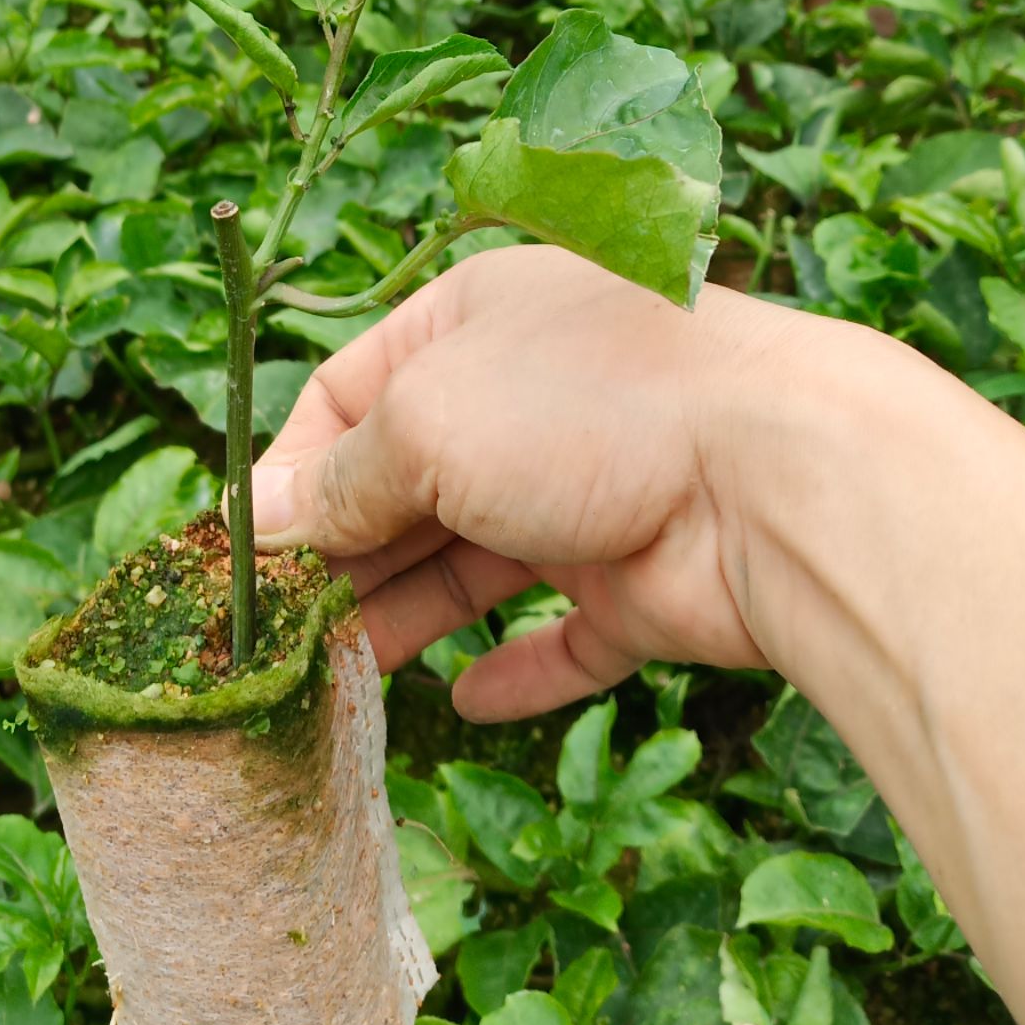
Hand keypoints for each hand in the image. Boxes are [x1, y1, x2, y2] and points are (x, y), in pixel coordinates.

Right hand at [252, 244, 799, 717]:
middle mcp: (533, 398)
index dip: (296, 470)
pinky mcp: (644, 582)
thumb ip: (344, 480)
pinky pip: (569, 635)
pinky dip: (519, 670)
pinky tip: (466, 702)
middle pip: (409, 484)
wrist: (779, 477)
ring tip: (337, 679)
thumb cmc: (589, 409)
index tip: (244, 551)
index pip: (352, 391)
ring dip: (407, 618)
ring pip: (476, 564)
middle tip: (274, 631)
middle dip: (342, 554)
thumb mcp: (428, 423)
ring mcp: (591, 492)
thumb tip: (268, 519)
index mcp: (477, 321)